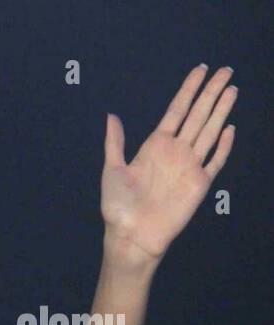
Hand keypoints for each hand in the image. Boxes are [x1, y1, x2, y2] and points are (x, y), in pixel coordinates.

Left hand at [101, 64, 236, 264]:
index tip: (200, 69)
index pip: (177, 110)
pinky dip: (224, 145)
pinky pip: (216, 160)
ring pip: (210, 131)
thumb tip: (111, 116)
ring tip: (232, 89)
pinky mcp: (199, 183)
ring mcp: (189, 166)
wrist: (131, 235)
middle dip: (211, 92)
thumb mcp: (111, 170)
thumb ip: (115, 142)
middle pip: (198, 114)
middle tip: (226, 70)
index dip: (189, 89)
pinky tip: (230, 128)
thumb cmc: (118, 206)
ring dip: (221, 110)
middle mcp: (175, 151)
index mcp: (155, 145)